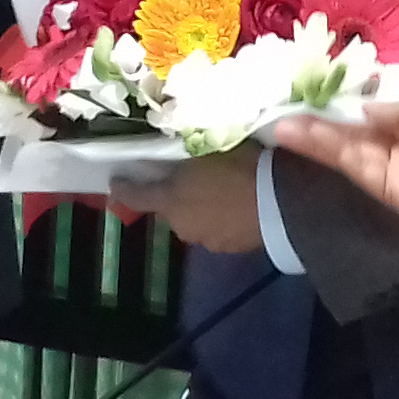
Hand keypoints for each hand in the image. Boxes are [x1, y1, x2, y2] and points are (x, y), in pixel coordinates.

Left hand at [109, 143, 265, 252]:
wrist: (282, 202)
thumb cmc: (241, 166)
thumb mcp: (207, 149)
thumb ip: (184, 158)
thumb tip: (168, 162)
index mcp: (170, 200)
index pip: (137, 196)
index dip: (124, 188)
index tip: (116, 182)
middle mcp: (181, 226)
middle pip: (170, 210)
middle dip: (176, 198)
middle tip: (192, 181)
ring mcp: (206, 241)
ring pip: (196, 222)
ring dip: (201, 211)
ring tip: (222, 194)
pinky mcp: (230, 249)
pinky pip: (219, 231)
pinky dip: (223, 220)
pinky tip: (239, 207)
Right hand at [270, 94, 398, 234]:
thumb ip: (394, 106)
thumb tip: (361, 110)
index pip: (371, 110)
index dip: (342, 101)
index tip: (310, 89)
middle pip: (352, 130)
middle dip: (318, 119)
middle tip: (280, 108)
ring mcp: (391, 167)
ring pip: (345, 148)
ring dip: (312, 135)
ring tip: (278, 123)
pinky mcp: (386, 189)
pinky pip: (352, 165)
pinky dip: (324, 150)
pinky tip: (298, 135)